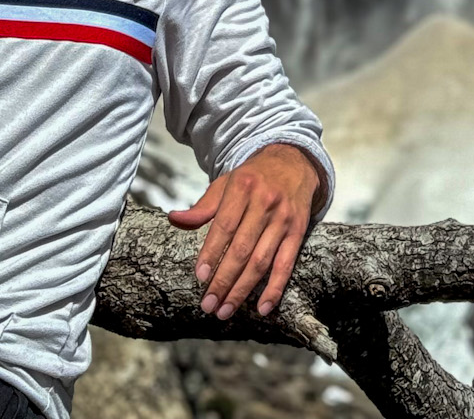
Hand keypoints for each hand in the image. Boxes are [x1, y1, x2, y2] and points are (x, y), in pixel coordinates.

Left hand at [168, 142, 323, 319]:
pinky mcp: (298, 231)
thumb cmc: (253, 178)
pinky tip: (262, 308)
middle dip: (223, 280)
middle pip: (242, 248)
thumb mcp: (227, 183)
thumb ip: (203, 206)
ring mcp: (283, 218)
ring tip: (225, 310)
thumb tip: (175, 219)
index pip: (224, 225)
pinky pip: (286, 264)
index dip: (211, 252)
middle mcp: (265, 202)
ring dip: (242, 290)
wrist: (293, 162)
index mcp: (243, 187)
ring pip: (261, 261)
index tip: (200, 276)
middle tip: (208, 304)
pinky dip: (275, 288)